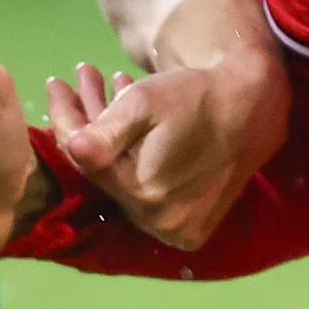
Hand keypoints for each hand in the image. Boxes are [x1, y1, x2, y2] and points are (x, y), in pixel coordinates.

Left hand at [48, 38, 285, 250]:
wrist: (253, 108)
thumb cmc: (197, 97)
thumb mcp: (147, 102)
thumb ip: (108, 130)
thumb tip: (75, 148)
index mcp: (144, 192)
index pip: (84, 159)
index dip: (64, 118)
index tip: (54, 83)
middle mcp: (157, 222)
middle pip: (103, 170)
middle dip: (86, 120)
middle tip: (81, 77)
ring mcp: (175, 230)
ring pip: (122, 180)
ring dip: (109, 137)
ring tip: (106, 86)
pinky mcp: (189, 229)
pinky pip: (146, 194)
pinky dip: (132, 160)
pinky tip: (128, 125)